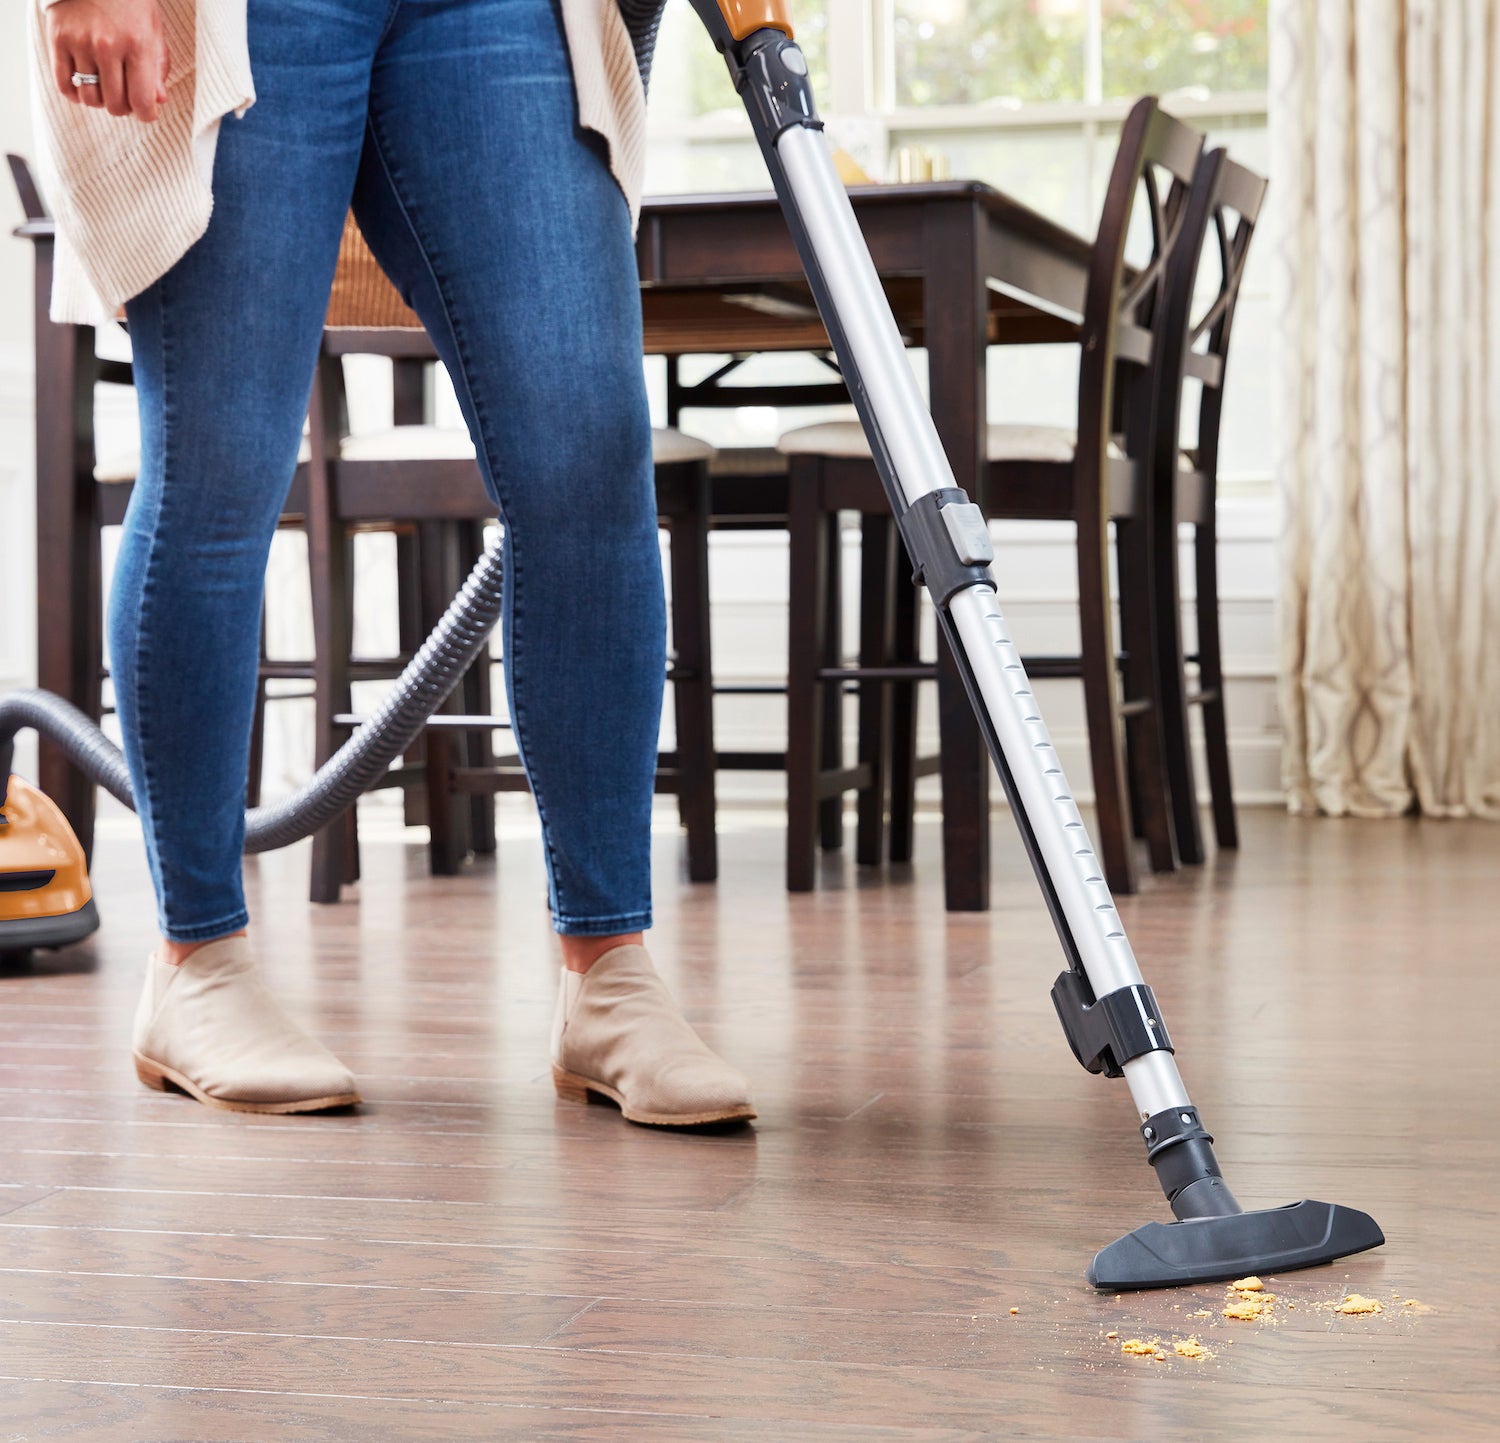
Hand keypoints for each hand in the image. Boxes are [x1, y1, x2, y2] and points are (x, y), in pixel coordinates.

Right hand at [46, 0, 170, 122]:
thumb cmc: (129, 1)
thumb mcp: (153, 29)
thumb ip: (158, 67)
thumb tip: (158, 101)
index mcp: (137, 45)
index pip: (142, 102)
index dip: (146, 115)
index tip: (146, 111)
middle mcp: (107, 46)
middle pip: (115, 105)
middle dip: (124, 107)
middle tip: (125, 95)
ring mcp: (80, 43)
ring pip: (89, 98)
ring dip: (100, 100)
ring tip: (105, 88)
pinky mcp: (58, 38)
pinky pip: (63, 83)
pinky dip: (74, 93)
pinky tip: (83, 86)